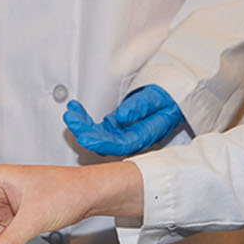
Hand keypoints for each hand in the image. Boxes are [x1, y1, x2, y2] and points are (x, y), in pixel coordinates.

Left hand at [64, 85, 183, 156]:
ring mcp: (122, 134)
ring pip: (98, 135)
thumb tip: (121, 116)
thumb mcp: (158, 98)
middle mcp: (132, 139)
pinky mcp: (116, 128)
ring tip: (70, 112)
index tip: (84, 137)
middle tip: (71, 118)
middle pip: (105, 142)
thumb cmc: (168, 98)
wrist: (173, 98)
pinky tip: (75, 110)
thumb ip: (140, 107)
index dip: (101, 143)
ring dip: (82, 124)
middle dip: (85, 131)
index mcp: (145, 135)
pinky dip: (85, 118)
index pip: (120, 145)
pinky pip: (98, 127)